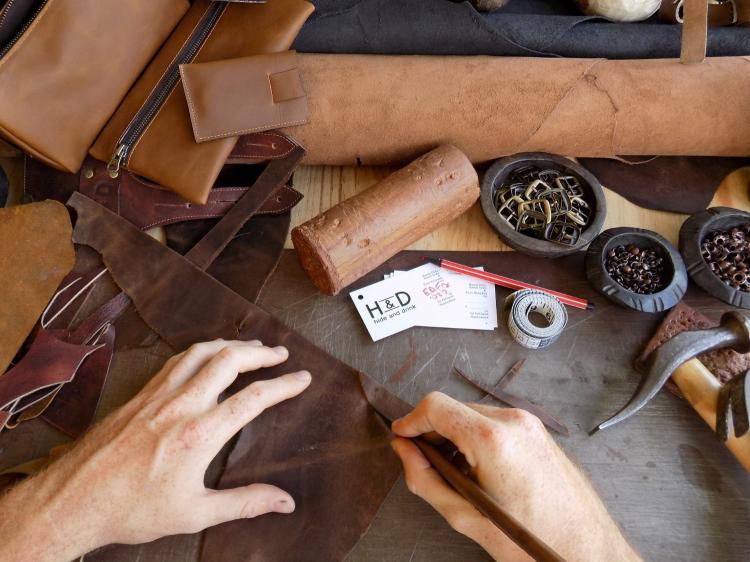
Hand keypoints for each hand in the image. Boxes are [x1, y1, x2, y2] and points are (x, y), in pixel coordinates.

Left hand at [0, 340, 311, 561]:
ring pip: (201, 352)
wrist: (73, 499)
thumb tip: (285, 502)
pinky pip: (176, 359)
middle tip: (280, 353)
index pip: (254, 398)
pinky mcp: (140, 394)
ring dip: (231, 344)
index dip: (285, 385)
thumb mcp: (194, 514)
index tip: (303, 377)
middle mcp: (181, 405)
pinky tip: (206, 356)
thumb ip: (244, 503)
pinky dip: (201, 350)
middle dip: (261, 352)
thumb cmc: (131, 510)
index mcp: (200, 434)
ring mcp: (158, 395)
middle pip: (229, 360)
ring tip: (250, 346)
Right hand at [391, 392, 640, 561]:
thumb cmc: (529, 540)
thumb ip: (425, 478)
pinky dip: (476, 438)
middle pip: (454, 408)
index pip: (436, 406)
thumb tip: (405, 450)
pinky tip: (478, 471)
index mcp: (493, 439)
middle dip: (433, 431)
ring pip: (473, 415)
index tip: (402, 438)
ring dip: (455, 436)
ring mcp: (530, 423)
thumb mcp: (464, 515)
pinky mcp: (538, 431)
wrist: (587, 551)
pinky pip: (495, 423)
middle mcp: (513, 421)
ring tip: (454, 474)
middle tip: (426, 464)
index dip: (412, 420)